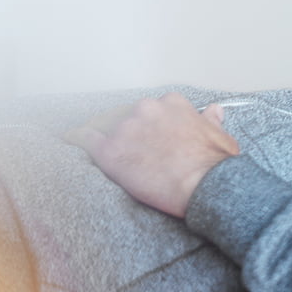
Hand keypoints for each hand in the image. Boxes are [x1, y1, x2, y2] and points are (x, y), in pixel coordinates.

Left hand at [64, 93, 238, 217]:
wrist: (205, 186)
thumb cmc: (215, 166)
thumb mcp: (221, 137)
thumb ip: (211, 121)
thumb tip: (213, 111)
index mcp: (172, 104)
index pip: (154, 109)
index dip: (151, 124)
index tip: (151, 135)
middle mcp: (147, 109)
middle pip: (129, 116)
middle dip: (130, 130)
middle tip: (135, 149)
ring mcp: (127, 128)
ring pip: (108, 127)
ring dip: (108, 137)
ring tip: (106, 149)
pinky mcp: (111, 151)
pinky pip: (86, 139)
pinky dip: (76, 138)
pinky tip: (69, 139)